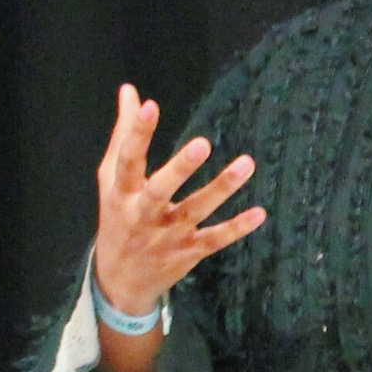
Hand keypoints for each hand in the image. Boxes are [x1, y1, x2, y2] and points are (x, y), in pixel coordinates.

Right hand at [91, 84, 261, 319]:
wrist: (120, 280)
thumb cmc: (118, 218)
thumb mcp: (111, 179)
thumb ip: (123, 134)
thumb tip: (130, 91)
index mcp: (122, 193)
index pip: (127, 160)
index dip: (136, 133)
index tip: (149, 106)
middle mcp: (143, 214)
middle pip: (160, 190)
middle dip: (180, 169)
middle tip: (203, 144)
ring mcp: (168, 235)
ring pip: (196, 211)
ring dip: (221, 189)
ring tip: (246, 164)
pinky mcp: (189, 251)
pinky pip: (215, 239)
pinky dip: (237, 228)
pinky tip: (259, 213)